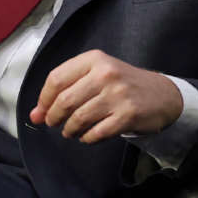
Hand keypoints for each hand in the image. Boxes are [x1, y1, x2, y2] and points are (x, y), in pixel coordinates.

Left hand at [29, 49, 183, 142]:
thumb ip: (66, 90)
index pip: (56, 78)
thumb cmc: (122, 85)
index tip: (41, 112)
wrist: (162, 95)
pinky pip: (95, 133)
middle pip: (65, 100)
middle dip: (54, 117)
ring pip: (78, 119)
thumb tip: (35, 114)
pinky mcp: (128, 115)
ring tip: (71, 130)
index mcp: (95, 59)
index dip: (44, 99)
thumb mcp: (96, 76)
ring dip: (69, 130)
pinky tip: (88, 135)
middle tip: (55, 123)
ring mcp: (118, 94)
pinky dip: (87, 138)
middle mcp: (106, 73)